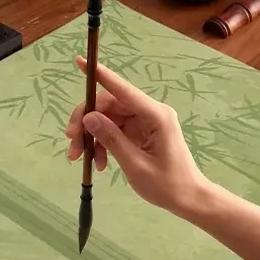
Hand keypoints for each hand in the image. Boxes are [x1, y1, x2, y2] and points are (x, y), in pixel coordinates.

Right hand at [66, 58, 208, 215]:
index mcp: (155, 115)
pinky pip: (113, 130)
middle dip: (86, 121)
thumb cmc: (167, 185)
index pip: (122, 90)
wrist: (188, 199)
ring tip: (80, 158)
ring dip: (91, 136)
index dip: (100, 75)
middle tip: (71, 142)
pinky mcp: (140, 132)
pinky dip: (102, 144)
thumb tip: (89, 117)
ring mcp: (144, 122)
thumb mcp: (135, 165)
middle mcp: (150, 113)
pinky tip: (98, 163)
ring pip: (107, 118)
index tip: (80, 60)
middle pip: (109, 105)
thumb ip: (111, 139)